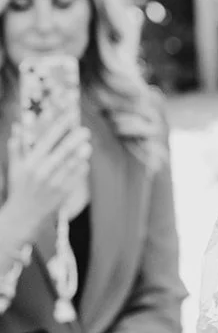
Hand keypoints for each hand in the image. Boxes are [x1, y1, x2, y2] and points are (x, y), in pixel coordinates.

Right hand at [5, 114, 90, 240]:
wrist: (23, 217)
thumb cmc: (19, 189)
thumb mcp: (15, 168)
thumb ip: (16, 148)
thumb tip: (18, 128)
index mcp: (31, 163)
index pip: (48, 139)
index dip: (60, 126)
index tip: (70, 116)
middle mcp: (42, 172)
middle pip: (64, 150)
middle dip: (76, 138)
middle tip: (85, 131)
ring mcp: (54, 183)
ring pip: (73, 163)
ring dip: (82, 152)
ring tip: (87, 145)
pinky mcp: (63, 193)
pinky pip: (77, 176)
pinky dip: (82, 167)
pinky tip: (84, 162)